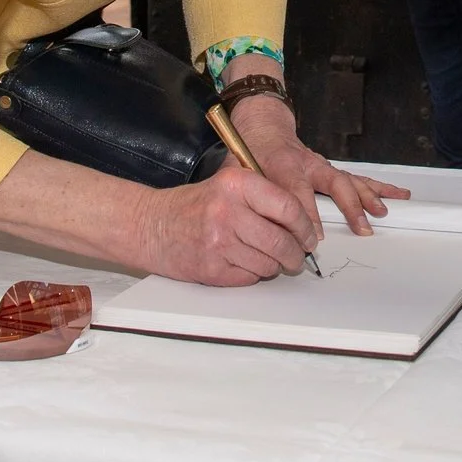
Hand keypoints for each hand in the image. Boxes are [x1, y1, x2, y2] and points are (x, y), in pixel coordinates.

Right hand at [133, 166, 324, 285]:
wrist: (152, 225)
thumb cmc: (193, 206)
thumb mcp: (229, 185)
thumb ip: (263, 198)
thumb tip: (302, 224)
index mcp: (237, 184)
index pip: (288, 207)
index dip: (305, 227)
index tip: (309, 237)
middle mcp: (228, 210)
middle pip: (282, 241)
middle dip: (296, 254)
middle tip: (298, 256)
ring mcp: (219, 241)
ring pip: (268, 264)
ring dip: (274, 266)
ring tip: (266, 258)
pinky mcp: (211, 267)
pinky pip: (249, 277)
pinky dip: (253, 274)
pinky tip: (242, 262)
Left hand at [229, 90, 408, 233]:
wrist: (262, 131)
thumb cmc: (250, 156)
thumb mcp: (238, 175)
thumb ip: (247, 197)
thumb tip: (253, 228)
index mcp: (281, 165)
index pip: (296, 192)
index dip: (307, 215)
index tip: (315, 237)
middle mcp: (307, 164)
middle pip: (333, 183)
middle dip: (349, 206)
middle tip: (360, 227)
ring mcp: (322, 166)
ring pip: (350, 180)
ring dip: (369, 197)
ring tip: (384, 212)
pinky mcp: (332, 170)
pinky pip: (359, 179)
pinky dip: (379, 187)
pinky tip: (397, 194)